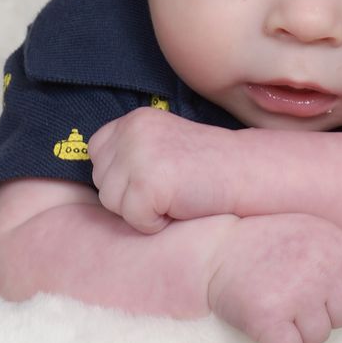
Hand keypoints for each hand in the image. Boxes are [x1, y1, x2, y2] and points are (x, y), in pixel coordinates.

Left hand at [89, 108, 233, 232]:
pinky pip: (133, 219)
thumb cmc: (206, 167)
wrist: (245, 171)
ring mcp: (138, 155)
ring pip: (111, 203)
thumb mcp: (161, 145)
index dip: (121, 174)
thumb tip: (96, 177)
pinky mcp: (148, 182)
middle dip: (129, 195)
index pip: (96, 152)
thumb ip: (129, 151)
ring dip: (141, 210)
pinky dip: (155, 223)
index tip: (154, 174)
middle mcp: (131, 131)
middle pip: (100, 181)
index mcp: (134, 119)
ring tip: (174, 194)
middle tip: (170, 186)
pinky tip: (179, 205)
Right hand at [208, 213, 341, 342]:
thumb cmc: (266, 241)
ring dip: (299, 330)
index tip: (326, 281)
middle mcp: (319, 267)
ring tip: (276, 304)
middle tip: (292, 294)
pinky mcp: (267, 317)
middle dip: (323, 312)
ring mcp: (295, 293)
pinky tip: (265, 324)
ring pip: (320, 336)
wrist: (213, 248)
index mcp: (334, 242)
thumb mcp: (310, 235)